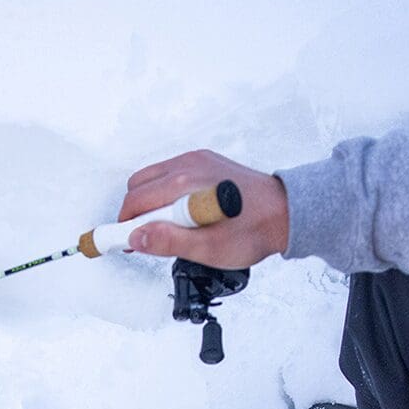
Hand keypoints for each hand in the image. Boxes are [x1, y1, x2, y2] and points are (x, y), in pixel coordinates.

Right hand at [119, 149, 288, 266]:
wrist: (285, 213)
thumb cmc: (253, 230)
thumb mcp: (208, 248)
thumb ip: (168, 242)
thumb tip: (136, 237)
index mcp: (185, 184)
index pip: (135, 200)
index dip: (124, 224)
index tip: (123, 241)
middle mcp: (188, 165)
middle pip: (139, 185)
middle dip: (136, 212)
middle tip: (149, 238)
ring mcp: (197, 160)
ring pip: (153, 177)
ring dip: (152, 202)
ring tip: (172, 226)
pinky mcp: (205, 161)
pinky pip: (171, 173)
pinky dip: (167, 192)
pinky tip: (185, 212)